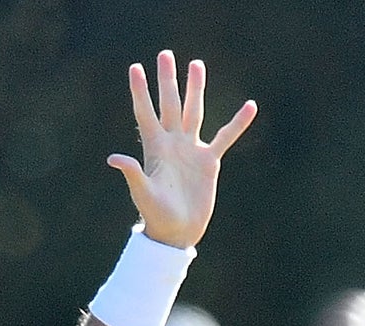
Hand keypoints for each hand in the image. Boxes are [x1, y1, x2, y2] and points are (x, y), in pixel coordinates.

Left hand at [108, 52, 255, 249]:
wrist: (177, 232)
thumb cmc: (156, 215)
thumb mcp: (143, 193)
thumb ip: (132, 173)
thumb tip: (114, 158)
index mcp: (154, 148)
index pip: (146, 113)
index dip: (140, 91)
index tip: (135, 68)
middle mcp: (172, 143)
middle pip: (170, 104)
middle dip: (168, 80)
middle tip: (166, 54)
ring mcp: (191, 150)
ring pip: (194, 112)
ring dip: (195, 89)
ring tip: (197, 64)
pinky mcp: (208, 161)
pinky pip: (225, 137)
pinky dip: (237, 123)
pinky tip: (250, 106)